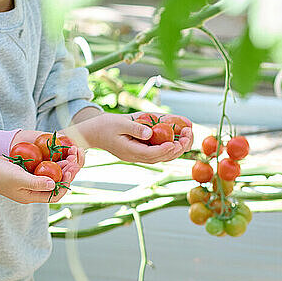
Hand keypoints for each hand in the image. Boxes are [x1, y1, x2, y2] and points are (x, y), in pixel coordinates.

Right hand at [0, 144, 83, 202]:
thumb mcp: (18, 178)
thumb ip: (35, 182)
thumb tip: (54, 184)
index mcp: (32, 196)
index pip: (55, 195)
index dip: (65, 184)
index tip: (70, 171)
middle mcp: (34, 190)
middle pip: (57, 184)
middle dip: (67, 173)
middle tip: (74, 160)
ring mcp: (32, 181)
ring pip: (53, 175)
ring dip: (63, 166)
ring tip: (71, 155)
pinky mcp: (30, 171)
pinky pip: (46, 168)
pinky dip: (54, 161)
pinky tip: (60, 152)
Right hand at [71, 113, 193, 163]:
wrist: (93, 133)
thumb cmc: (104, 126)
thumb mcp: (119, 123)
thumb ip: (135, 128)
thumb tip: (150, 132)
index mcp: (130, 152)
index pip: (152, 154)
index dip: (166, 149)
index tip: (176, 142)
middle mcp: (137, 156)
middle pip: (161, 157)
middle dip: (177, 147)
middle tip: (188, 135)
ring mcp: (139, 155)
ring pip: (163, 155)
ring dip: (177, 147)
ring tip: (188, 134)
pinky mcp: (141, 150)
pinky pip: (159, 150)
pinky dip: (171, 144)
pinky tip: (179, 134)